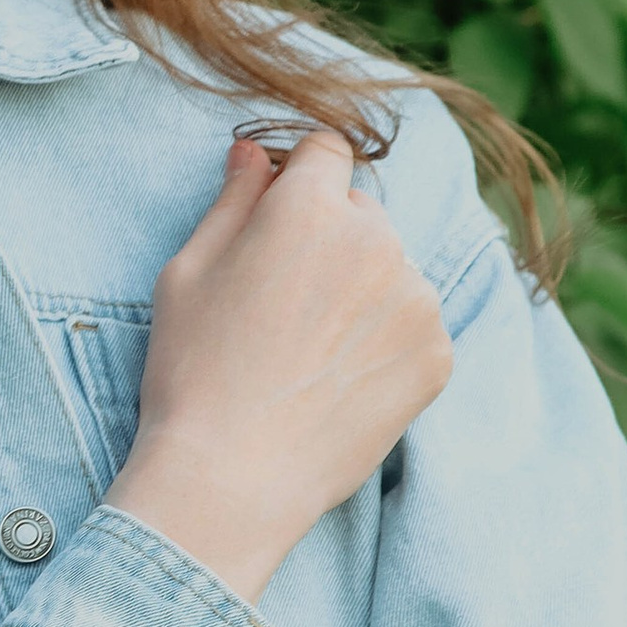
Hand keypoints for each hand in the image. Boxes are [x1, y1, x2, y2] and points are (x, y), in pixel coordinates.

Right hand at [106, 127, 453, 605]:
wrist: (232, 476)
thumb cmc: (193, 370)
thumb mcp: (187, 272)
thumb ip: (232, 201)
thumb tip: (255, 153)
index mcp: (308, 207)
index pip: (325, 150)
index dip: (298, 176)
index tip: (280, 212)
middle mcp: (375, 239)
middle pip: (361, 210)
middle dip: (329, 236)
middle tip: (284, 300)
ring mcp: (416, 298)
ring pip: (392, 267)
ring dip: (362, 289)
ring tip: (309, 350)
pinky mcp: (438, 353)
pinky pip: (414, 323)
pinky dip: (385, 342)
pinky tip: (337, 379)